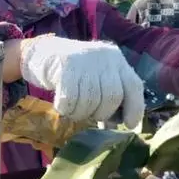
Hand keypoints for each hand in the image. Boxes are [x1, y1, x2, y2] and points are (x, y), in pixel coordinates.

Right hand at [20, 36, 144, 128]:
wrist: (43, 53)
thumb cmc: (76, 73)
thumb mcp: (97, 80)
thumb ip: (108, 98)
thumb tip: (114, 125)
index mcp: (117, 60)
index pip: (133, 86)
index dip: (134, 108)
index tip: (129, 124)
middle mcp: (105, 58)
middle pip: (112, 96)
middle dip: (102, 113)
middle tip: (90, 114)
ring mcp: (85, 60)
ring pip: (91, 100)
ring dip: (81, 113)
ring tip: (74, 109)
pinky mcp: (65, 66)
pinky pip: (70, 100)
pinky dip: (66, 108)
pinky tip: (63, 105)